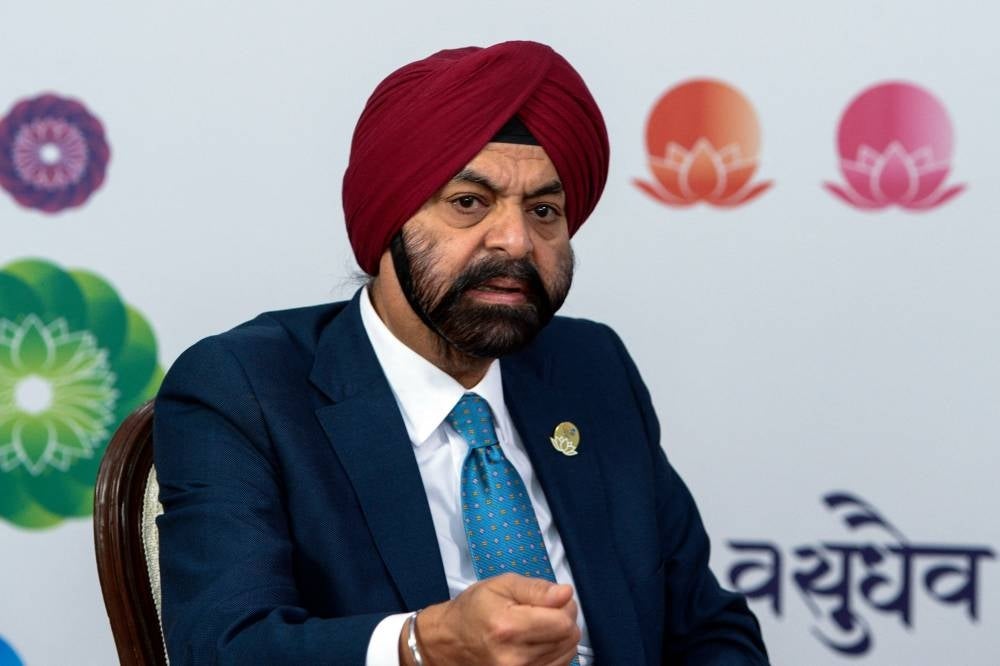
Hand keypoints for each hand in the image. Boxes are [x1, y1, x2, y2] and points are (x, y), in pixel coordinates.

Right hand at [400, 573, 579, 665]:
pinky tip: (538, 642)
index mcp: (508, 627)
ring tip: (539, 626)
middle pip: (569, 638)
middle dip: (564, 619)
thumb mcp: (500, 585)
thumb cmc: (471, 611)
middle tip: (546, 610)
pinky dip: (555, 652)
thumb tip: (565, 593)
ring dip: (560, 637)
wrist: (447, 642)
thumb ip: (536, 588)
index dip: (565, 605)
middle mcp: (515, 657)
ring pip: (567, 654)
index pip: (564, 621)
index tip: (555, 600)